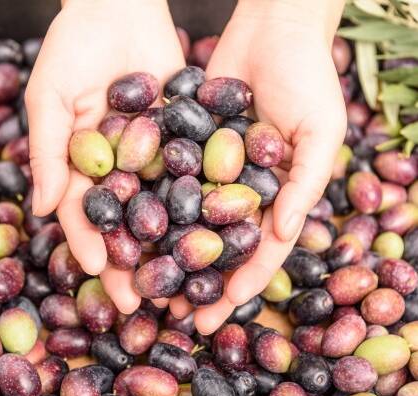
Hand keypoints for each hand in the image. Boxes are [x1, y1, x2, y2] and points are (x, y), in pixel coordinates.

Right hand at [25, 0, 184, 312]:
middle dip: (130, 260)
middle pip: (126, 223)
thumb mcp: (51, 96)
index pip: (83, 213)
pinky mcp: (188, 140)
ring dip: (171, 246)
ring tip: (182, 282)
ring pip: (165, 210)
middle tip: (137, 299)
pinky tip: (218, 232)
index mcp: (84, 166)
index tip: (95, 267)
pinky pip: (197, 174)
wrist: (121, 7)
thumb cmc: (73, 46)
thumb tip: (39, 208)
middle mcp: (121, 170)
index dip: (87, 240)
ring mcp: (156, 158)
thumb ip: (46, 150)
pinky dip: (207, 203)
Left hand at [169, 0, 346, 333]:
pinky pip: (165, 179)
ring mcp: (211, 170)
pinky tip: (127, 228)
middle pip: (216, 244)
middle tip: (170, 312)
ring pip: (185, 219)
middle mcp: (240, 189)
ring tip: (142, 281)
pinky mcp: (185, 145)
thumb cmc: (309, 78)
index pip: (258, 251)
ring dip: (166, 250)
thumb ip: (305, 184)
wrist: (272, 27)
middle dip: (196, 279)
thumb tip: (281, 234)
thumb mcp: (320, 133)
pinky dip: (149, 203)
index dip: (240, 284)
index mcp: (276, 196)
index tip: (215, 314)